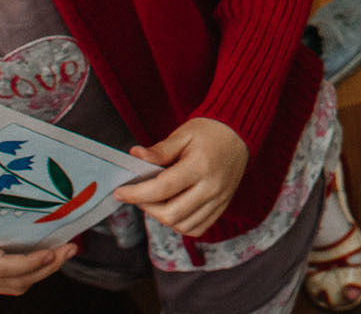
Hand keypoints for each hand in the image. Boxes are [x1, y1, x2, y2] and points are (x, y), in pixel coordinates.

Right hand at [0, 231, 74, 294]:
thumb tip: (27, 188)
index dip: (26, 263)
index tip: (50, 252)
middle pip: (14, 281)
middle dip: (46, 267)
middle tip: (70, 249)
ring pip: (18, 286)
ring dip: (46, 271)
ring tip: (67, 252)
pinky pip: (15, 285)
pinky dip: (36, 273)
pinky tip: (51, 258)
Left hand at [113, 117, 248, 235]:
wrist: (240, 134)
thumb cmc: (210, 132)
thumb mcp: (183, 134)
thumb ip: (159, 150)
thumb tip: (135, 155)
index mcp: (201, 166)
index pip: (162, 189)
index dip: (136, 194)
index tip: (119, 192)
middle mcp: (212, 187)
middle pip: (171, 214)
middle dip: (147, 207)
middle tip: (137, 195)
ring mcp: (219, 200)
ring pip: (182, 225)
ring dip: (162, 217)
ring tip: (155, 201)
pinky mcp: (222, 206)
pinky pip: (197, 228)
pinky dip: (180, 224)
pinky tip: (173, 209)